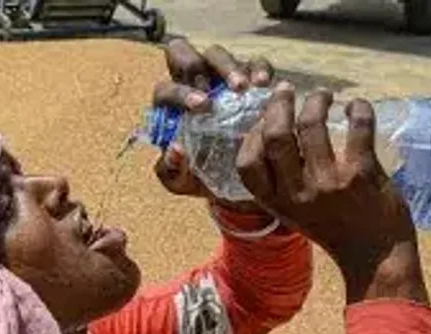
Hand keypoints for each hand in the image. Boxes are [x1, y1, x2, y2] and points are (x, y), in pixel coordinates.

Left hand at [151, 40, 271, 215]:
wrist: (235, 181)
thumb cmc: (200, 175)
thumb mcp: (182, 181)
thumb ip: (171, 170)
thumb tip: (176, 150)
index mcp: (170, 107)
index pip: (165, 89)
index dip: (180, 93)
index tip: (201, 106)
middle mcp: (191, 85)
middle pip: (183, 55)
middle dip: (198, 66)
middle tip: (218, 90)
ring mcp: (219, 78)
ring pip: (217, 55)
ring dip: (230, 68)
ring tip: (245, 88)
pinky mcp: (249, 78)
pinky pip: (254, 63)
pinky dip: (259, 69)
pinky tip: (264, 86)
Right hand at [236, 85, 427, 303]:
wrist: (376, 255)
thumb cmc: (335, 228)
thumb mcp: (295, 212)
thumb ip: (282, 182)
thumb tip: (274, 131)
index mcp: (277, 203)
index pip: (247, 163)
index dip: (251, 135)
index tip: (264, 120)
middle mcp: (298, 193)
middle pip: (275, 135)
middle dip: (279, 104)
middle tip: (287, 91)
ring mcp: (329, 183)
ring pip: (311, 123)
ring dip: (316, 99)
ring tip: (323, 95)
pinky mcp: (361, 174)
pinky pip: (357, 126)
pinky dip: (358, 108)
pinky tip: (357, 107)